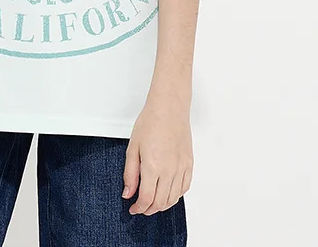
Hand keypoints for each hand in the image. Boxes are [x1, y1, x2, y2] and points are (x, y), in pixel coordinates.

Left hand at [123, 95, 192, 214]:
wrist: (169, 108)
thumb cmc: (150, 122)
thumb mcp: (133, 147)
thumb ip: (130, 173)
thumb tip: (128, 194)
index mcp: (153, 167)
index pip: (147, 199)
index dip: (139, 208)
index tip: (133, 208)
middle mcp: (170, 171)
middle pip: (161, 202)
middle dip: (149, 209)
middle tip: (141, 207)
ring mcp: (181, 168)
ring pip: (174, 198)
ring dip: (162, 205)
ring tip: (153, 203)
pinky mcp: (189, 164)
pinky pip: (184, 188)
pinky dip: (176, 196)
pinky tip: (168, 193)